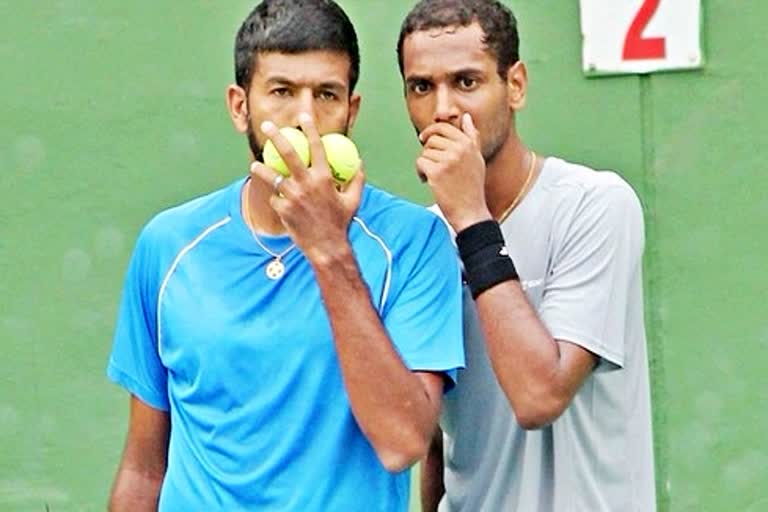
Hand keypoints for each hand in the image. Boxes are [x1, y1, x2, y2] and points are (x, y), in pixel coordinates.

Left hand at [249, 113, 364, 263]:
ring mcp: (293, 196)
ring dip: (261, 168)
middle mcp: (308, 183)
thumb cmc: (341, 224)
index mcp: (325, 178)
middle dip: (276, 136)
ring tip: (255, 164)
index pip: (316, 146)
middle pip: (289, 153)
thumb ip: (357, 180)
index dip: (310, 129)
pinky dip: (276, 199)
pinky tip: (276, 201)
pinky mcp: (283, 209)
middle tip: (266, 126)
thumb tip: (360, 163)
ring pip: (272, 176)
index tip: (303, 118)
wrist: (327, 248)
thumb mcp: (353, 201)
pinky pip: (275, 198)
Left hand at [417, 113, 491, 231]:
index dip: (431, 132)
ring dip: (425, 164)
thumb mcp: (477, 159)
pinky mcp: (437, 172)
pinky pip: (420, 162)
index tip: (424, 139)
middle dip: (429, 151)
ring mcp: (448, 160)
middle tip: (432, 165)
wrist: (471, 212)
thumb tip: (467, 117)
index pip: (444, 127)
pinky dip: (420, 172)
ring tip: (434, 177)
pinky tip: (428, 181)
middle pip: (432, 140)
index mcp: (469, 144)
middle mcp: (460, 149)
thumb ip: (472, 136)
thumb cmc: (472, 187)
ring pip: (425, 152)